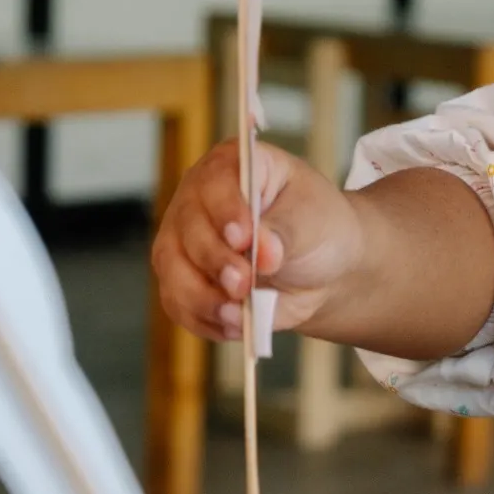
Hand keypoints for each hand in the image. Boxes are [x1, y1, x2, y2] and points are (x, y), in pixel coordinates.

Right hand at [152, 140, 366, 341]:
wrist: (320, 269)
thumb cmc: (316, 230)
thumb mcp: (313, 221)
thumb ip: (286, 231)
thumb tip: (263, 250)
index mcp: (232, 166)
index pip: (216, 182)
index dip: (226, 210)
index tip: (243, 237)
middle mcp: (197, 200)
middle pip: (189, 228)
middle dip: (216, 261)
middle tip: (242, 283)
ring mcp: (183, 240)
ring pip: (173, 269)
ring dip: (203, 298)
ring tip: (238, 316)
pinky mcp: (183, 280)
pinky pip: (178, 303)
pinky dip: (202, 320)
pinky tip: (232, 327)